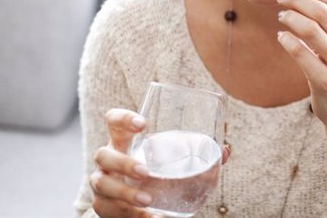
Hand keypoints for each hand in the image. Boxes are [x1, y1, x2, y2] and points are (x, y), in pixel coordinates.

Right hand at [90, 109, 231, 217]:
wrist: (133, 200)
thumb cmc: (154, 171)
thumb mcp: (170, 160)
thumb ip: (197, 153)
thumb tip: (225, 151)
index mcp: (123, 141)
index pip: (113, 120)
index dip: (124, 118)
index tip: (144, 124)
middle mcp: (107, 159)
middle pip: (103, 154)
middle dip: (123, 163)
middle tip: (146, 171)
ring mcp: (101, 182)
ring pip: (102, 184)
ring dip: (125, 192)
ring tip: (148, 199)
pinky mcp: (102, 205)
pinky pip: (108, 210)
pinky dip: (128, 215)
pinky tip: (150, 217)